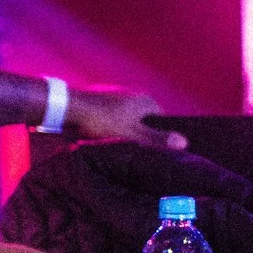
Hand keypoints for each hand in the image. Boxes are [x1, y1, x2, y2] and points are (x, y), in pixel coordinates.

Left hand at [66, 88, 186, 150]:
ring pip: (127, 121)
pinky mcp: (99, 103)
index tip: (162, 154)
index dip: (163, 137)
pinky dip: (111, 130)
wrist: (67, 108)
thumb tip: (185, 143)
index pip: (163, 123)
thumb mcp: (132, 134)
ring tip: (124, 152)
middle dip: (144, 136)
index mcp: (146, 101)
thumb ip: (156, 139)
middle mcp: (133, 96)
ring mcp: (115, 98)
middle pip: (145, 121)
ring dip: (126, 134)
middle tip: (142, 156)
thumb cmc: (102, 122)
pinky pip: (111, 120)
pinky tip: (106, 142)